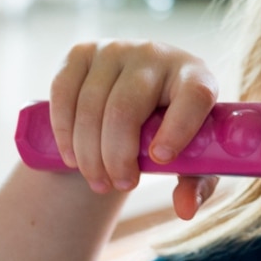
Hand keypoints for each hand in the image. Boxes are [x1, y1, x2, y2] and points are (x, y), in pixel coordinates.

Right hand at [48, 40, 219, 217]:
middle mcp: (156, 55)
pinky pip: (63, 92)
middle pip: (126, 108)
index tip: (161, 159)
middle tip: (119, 184)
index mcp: (196, 76)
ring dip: (88, 152)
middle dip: (117, 156)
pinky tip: (72, 157)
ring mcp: (116, 50)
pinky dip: (64, 132)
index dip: (177, 129)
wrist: (142, 96)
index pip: (193, 96)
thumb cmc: (174, 129)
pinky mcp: (82, 53)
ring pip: (91, 106)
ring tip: (98, 180)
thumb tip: (185, 210)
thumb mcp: (193, 156)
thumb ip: (196, 184)